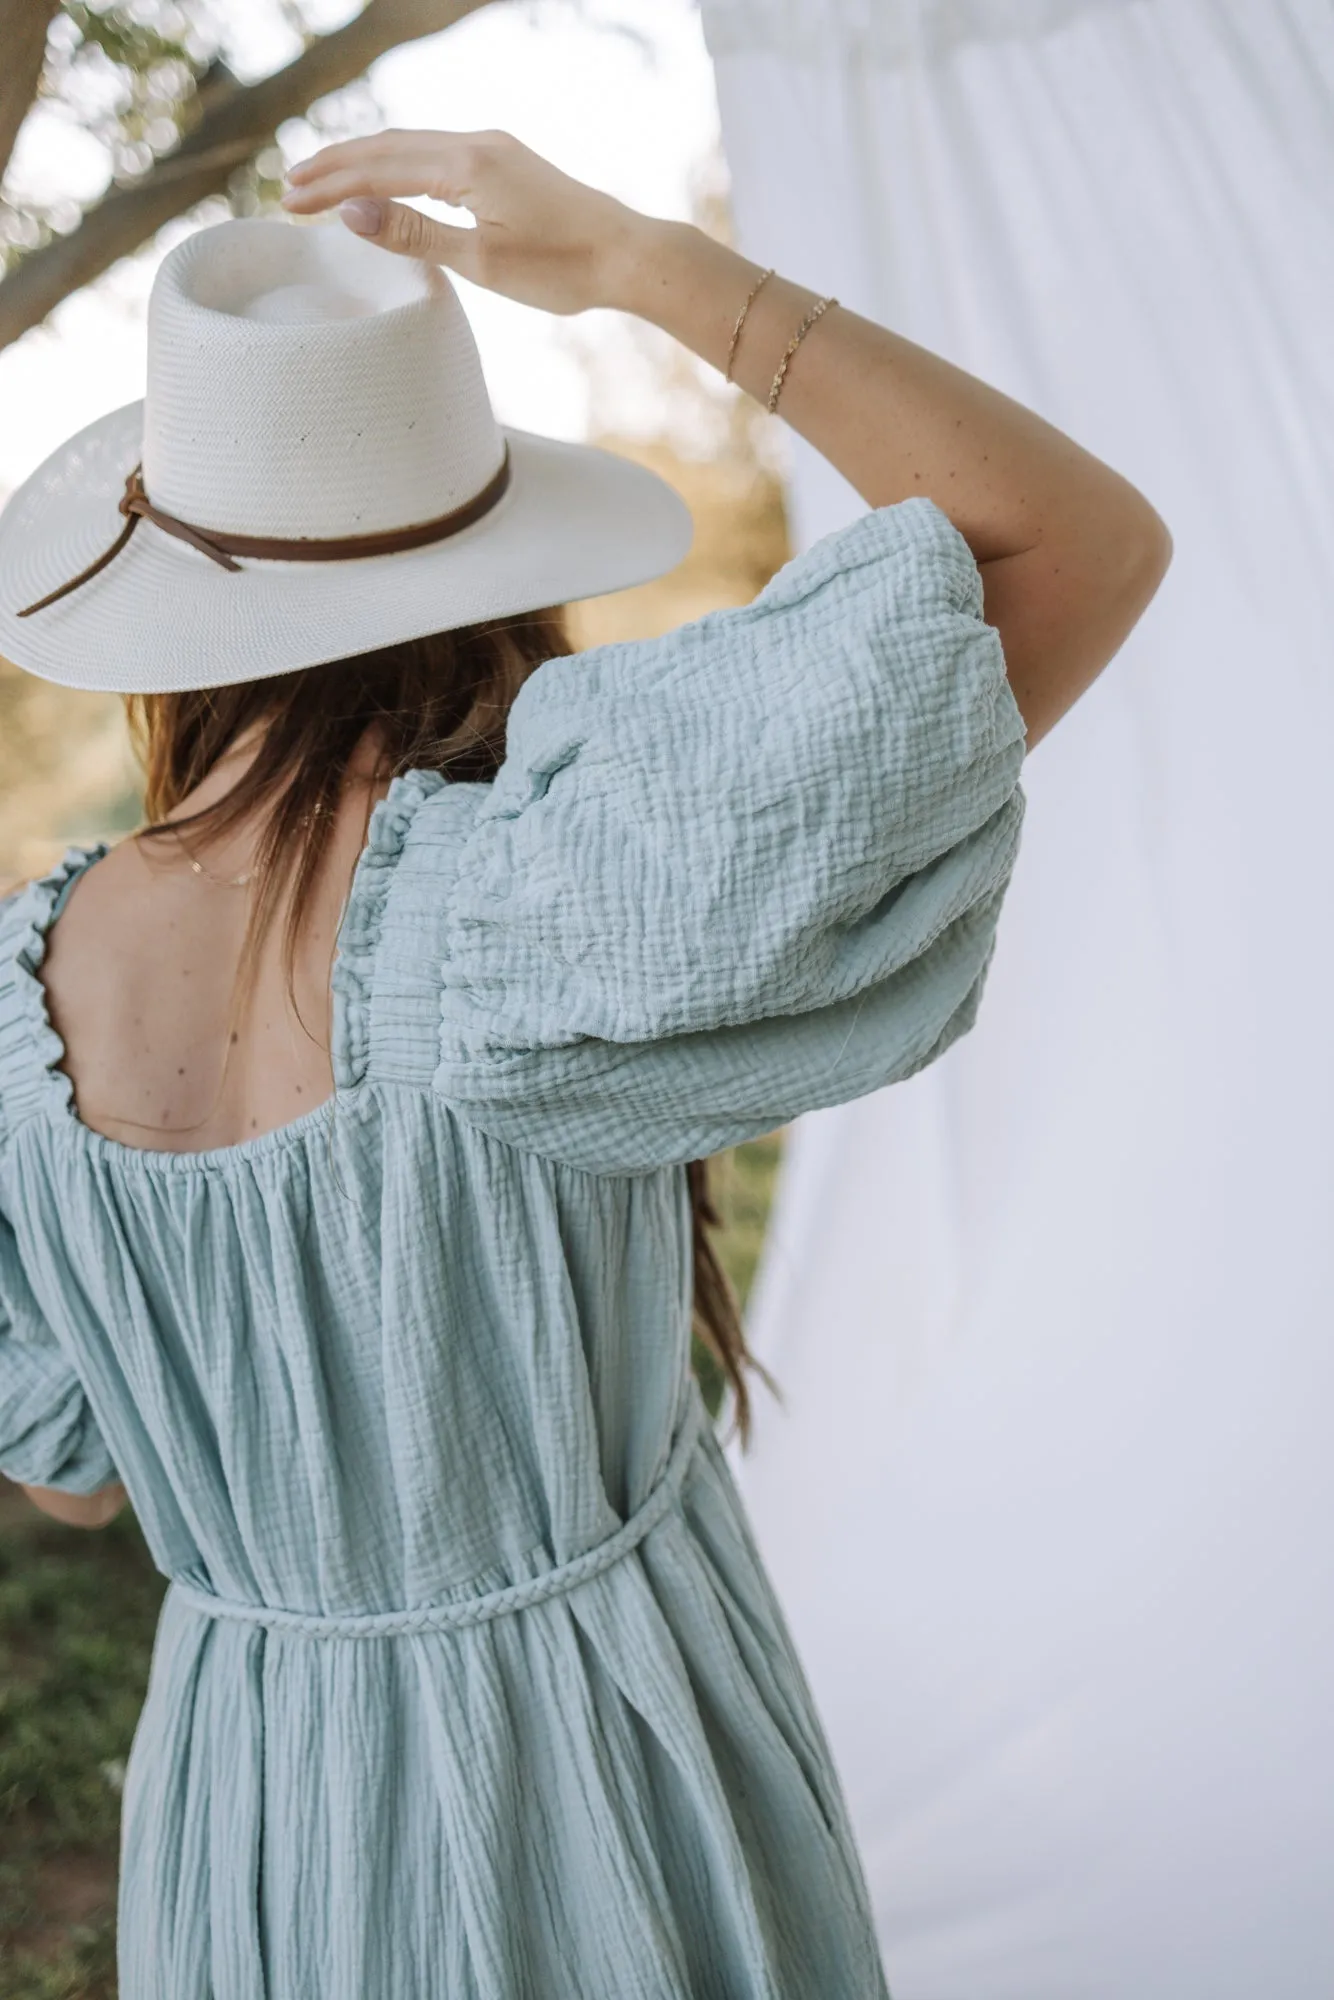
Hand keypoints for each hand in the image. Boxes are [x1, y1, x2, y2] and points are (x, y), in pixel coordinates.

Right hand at [282, 128, 651, 315]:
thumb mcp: (481, 261)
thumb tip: (351, 212)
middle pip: (388, 147)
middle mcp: (476, 143)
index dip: (331, 187)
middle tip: (290, 187)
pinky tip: (385, 178)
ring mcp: (493, 148)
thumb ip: (414, 234)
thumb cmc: (561, 268)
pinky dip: (397, 164)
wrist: (627, 254)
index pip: (379, 171)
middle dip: (336, 167)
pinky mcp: (506, 162)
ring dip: (364, 162)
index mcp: (465, 165)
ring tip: (324, 179)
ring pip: (410, 145)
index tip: (290, 203)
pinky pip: (435, 154)